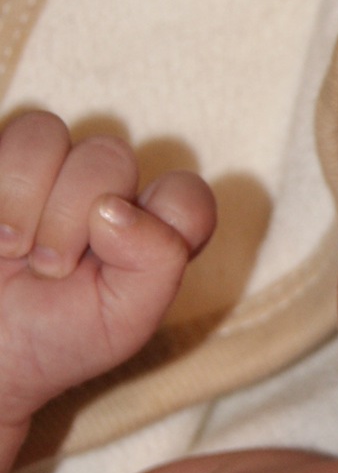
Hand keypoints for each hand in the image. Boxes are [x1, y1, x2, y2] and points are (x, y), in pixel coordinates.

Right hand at [0, 113, 215, 440]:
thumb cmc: (52, 338)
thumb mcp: (122, 321)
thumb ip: (157, 262)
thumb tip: (118, 208)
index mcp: (146, 228)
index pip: (185, 195)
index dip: (161, 218)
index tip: (117, 259)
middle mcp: (101, 189)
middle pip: (112, 155)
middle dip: (71, 217)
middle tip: (49, 269)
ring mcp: (48, 169)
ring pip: (52, 134)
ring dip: (28, 201)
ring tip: (13, 250)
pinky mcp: (2, 160)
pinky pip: (20, 134)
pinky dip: (5, 189)